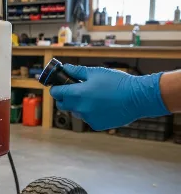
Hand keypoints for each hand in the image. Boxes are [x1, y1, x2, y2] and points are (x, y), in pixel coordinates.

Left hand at [50, 65, 169, 130]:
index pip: (56, 93)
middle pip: (62, 105)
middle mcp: (80, 108)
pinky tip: (101, 106)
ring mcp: (88, 118)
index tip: (57, 86)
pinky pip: (87, 118)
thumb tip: (65, 68)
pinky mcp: (96, 125)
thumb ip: (77, 71)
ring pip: (75, 112)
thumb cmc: (117, 82)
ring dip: (78, 105)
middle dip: (64, 98)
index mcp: (77, 93)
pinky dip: (90, 113)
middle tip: (73, 91)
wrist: (137, 98)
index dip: (55, 88)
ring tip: (92, 97)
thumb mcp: (95, 72)